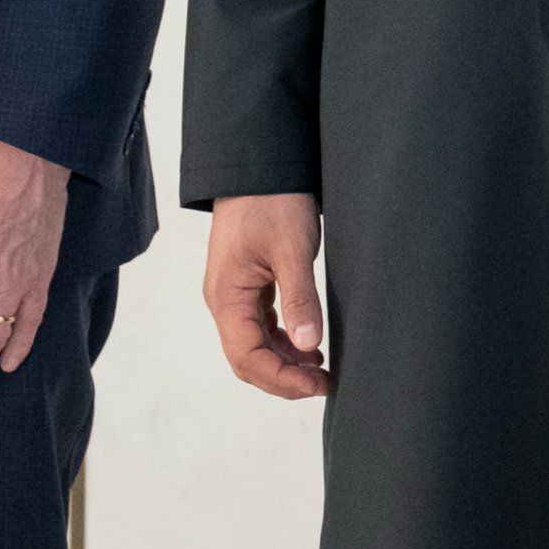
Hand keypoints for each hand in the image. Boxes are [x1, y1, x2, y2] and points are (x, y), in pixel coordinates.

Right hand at [201, 192, 330, 399]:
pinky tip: (309, 344)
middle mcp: (224, 301)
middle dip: (283, 378)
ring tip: (321, 368)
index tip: (317, 384)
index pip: (248, 358)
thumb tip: (311, 345)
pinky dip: (284, 342)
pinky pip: (261, 327)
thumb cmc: (271, 200)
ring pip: (254, 345)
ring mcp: (235, 294)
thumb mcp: (292, 249)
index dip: (282, 379)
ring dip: (285, 362)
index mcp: (227, 297)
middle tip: (324, 382)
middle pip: (247, 359)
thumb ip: (300, 298)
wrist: (257, 164)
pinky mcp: (248, 285)